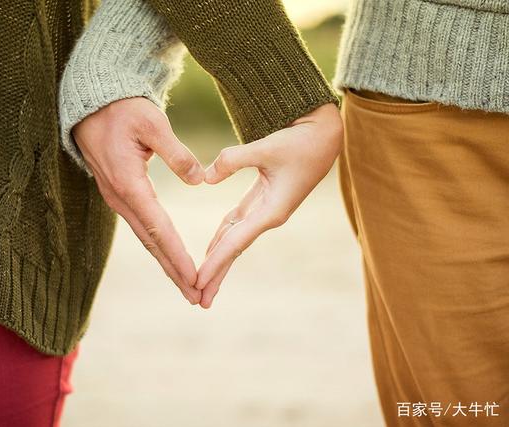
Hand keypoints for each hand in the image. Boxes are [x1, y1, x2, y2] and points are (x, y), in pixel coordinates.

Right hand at [72, 97, 204, 303]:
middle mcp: (121, 198)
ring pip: (146, 238)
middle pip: (151, 243)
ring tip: (187, 286)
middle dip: (174, 271)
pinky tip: (169, 257)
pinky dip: (158, 246)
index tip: (195, 277)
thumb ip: (176, 153)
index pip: (158, 228)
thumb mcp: (152, 123)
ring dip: (166, 263)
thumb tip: (199, 180)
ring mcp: (117, 198)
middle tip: (196, 297)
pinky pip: (141, 227)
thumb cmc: (122, 110)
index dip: (177, 255)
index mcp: (129, 183)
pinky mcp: (120, 194)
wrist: (91, 104)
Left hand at [196, 103, 342, 307]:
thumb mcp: (267, 147)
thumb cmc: (300, 142)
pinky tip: (211, 250)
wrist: (324, 135)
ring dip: (218, 260)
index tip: (197, 282)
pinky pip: (237, 224)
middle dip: (216, 275)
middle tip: (198, 300)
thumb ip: (233, 160)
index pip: (236, 243)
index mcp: (272, 211)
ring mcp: (265, 210)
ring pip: (235, 240)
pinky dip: (222, 237)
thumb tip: (205, 178)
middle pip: (234, 250)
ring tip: (201, 282)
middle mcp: (268, 216)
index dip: (215, 263)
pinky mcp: (262, 200)